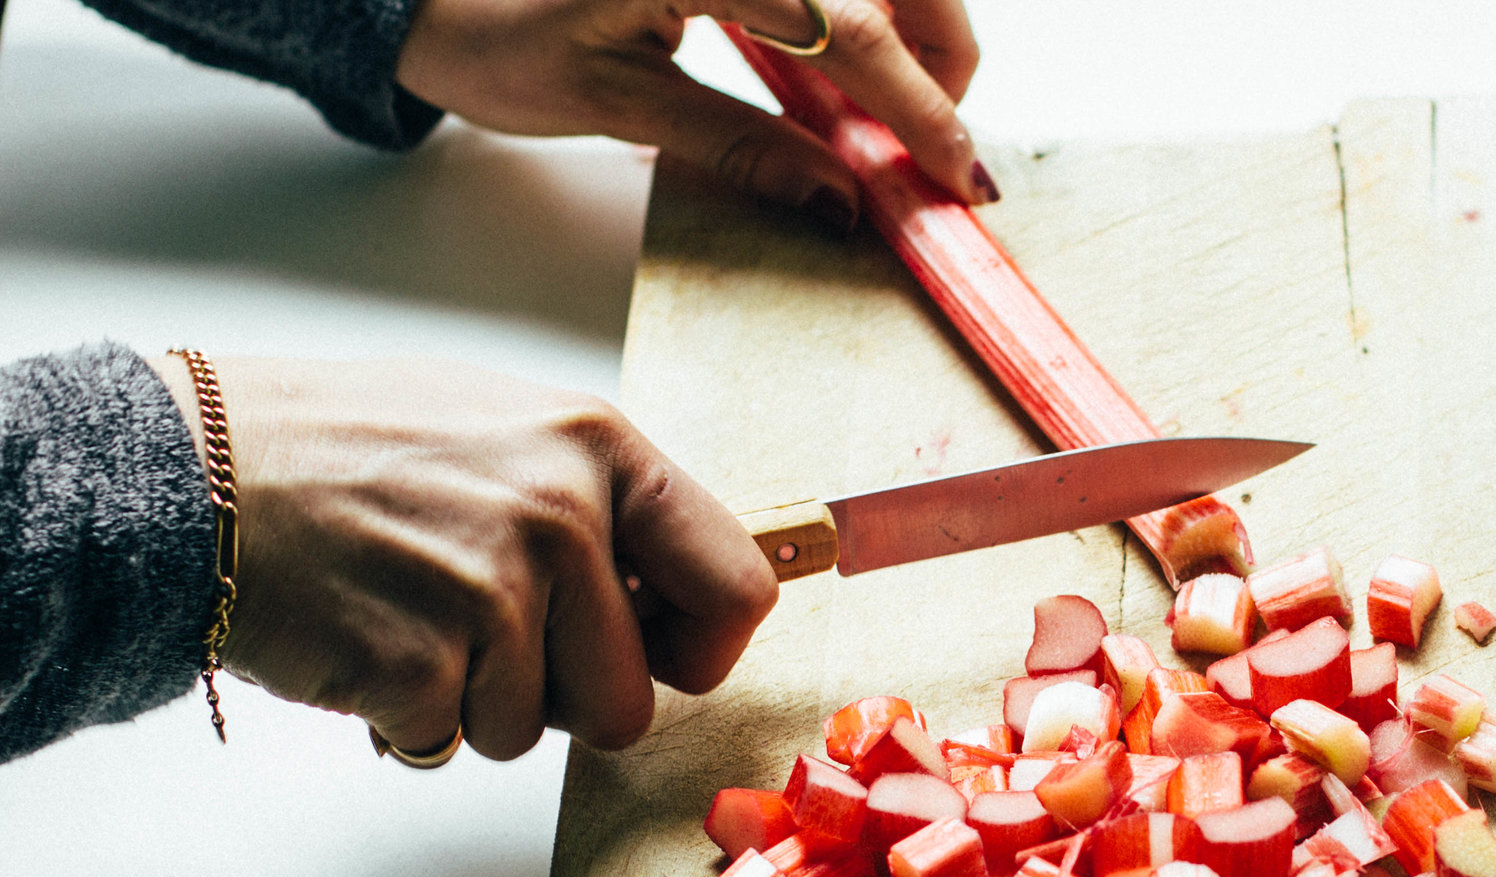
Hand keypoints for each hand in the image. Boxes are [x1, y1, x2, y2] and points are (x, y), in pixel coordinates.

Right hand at [148, 355, 778, 761]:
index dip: (700, 650)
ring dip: (475, 704)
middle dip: (563, 700)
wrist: (189, 473)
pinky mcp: (422, 661)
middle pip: (631, 700)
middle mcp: (561, 516)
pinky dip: (409, 717)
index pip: (736, 588)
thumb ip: (602, 504)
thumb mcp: (506, 431)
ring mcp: (492, 592)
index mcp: (599, 449)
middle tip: (484, 637)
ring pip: (536, 733)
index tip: (660, 656)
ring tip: (410, 618)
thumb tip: (685, 587)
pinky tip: (364, 639)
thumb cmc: (343, 450)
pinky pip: (454, 741)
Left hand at [395, 0, 986, 217]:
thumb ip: (740, 146)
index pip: (854, 30)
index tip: (961, 176)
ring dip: (912, 32)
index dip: (921, 109)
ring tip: (896, 115)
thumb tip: (841, 201)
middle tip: (941, 151)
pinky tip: (848, 74)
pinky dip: (864, 20)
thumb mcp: (616, 105)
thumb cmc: (498, 35)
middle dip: (940, 60)